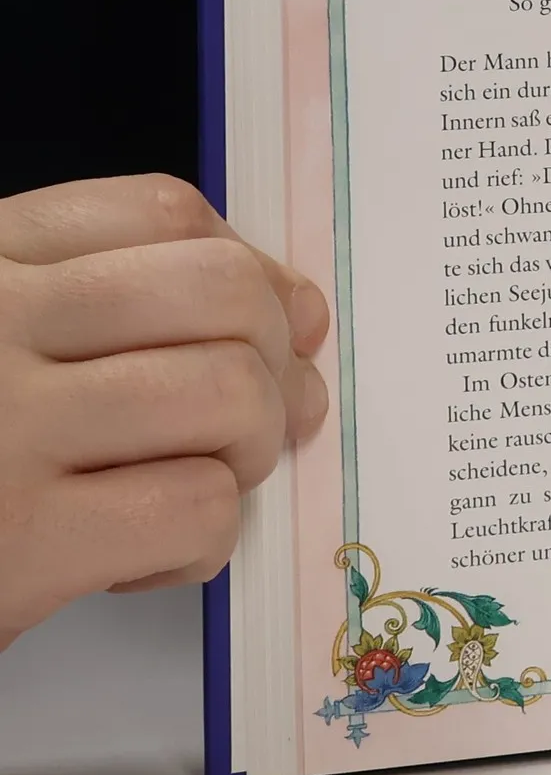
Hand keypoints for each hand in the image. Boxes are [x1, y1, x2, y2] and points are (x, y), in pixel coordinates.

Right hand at [0, 175, 330, 649]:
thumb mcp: (3, 347)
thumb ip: (109, 306)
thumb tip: (298, 308)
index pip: (162, 213)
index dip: (257, 270)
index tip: (286, 321)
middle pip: (220, 291)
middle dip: (276, 360)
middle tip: (266, 417)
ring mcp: (5, 426)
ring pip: (227, 393)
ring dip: (248, 451)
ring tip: (198, 486)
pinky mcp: (22, 541)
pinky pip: (194, 507)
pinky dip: (201, 542)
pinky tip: (139, 561)